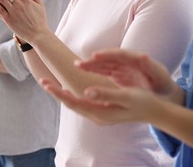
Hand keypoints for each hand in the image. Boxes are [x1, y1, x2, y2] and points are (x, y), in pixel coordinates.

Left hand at [39, 78, 158, 124]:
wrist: (154, 111)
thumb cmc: (142, 101)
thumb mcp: (125, 96)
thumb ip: (105, 94)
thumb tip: (86, 92)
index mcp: (100, 113)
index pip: (73, 102)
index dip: (58, 92)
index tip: (45, 82)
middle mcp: (96, 116)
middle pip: (70, 103)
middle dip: (55, 92)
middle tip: (41, 80)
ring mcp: (98, 115)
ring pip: (74, 104)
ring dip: (61, 93)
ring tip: (49, 83)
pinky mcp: (101, 111)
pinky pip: (80, 103)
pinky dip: (70, 95)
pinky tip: (66, 89)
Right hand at [75, 48, 174, 95]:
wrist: (162, 90)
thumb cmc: (162, 84)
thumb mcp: (160, 76)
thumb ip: (151, 67)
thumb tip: (143, 56)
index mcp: (137, 59)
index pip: (121, 54)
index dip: (108, 54)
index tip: (96, 55)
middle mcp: (126, 60)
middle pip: (108, 58)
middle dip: (94, 59)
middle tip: (80, 63)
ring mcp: (120, 66)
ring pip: (103, 63)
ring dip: (90, 64)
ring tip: (77, 66)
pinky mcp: (116, 73)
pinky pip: (102, 70)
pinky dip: (93, 70)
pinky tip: (82, 70)